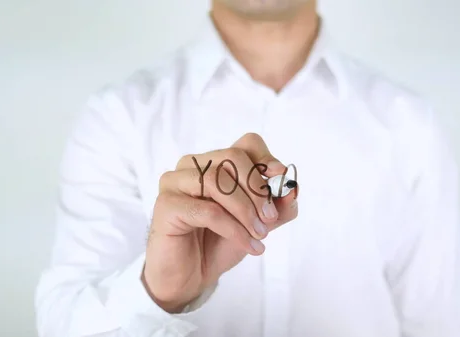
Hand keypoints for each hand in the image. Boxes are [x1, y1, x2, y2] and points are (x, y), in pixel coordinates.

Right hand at [142, 133, 298, 311]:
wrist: (190, 277)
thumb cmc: (219, 244)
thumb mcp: (257, 224)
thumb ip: (277, 208)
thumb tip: (292, 190)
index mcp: (215, 163)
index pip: (245, 144)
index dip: (266, 159)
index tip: (281, 179)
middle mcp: (192, 166)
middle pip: (232, 157)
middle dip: (258, 188)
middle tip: (270, 218)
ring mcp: (175, 182)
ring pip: (217, 181)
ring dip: (246, 210)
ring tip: (260, 234)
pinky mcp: (166, 205)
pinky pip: (207, 211)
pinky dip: (234, 229)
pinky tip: (248, 245)